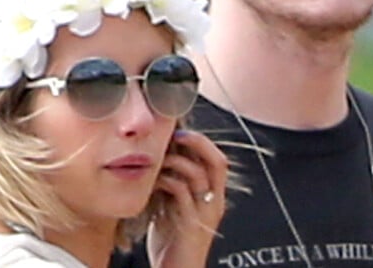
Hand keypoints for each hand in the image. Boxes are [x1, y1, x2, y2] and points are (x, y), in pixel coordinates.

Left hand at [147, 129, 227, 267]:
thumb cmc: (172, 241)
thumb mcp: (176, 206)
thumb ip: (176, 185)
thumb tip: (163, 158)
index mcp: (213, 196)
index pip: (216, 159)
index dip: (201, 142)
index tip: (180, 131)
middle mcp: (215, 202)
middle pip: (217, 161)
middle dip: (198, 142)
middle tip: (177, 134)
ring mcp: (205, 213)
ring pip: (199, 174)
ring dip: (177, 160)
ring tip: (160, 157)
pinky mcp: (191, 225)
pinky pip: (182, 193)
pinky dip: (168, 180)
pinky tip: (155, 179)